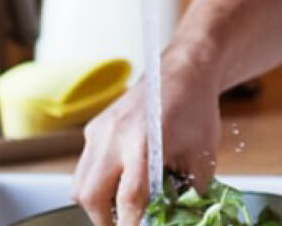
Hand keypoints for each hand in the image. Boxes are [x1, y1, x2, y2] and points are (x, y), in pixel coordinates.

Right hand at [71, 70, 221, 225]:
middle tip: (124, 225)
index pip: (129, 198)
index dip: (132, 224)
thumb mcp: (203, 157)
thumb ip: (189, 192)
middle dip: (104, 221)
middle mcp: (114, 137)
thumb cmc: (196, 110)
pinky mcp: (94, 128)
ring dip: (95, 204)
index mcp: (144, 144)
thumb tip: (179, 218)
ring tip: (119, 210)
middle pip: (90, 196)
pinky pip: (84, 165)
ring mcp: (100, 131)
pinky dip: (95, 182)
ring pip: (79, 184)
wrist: (184, 71)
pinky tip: (118, 183)